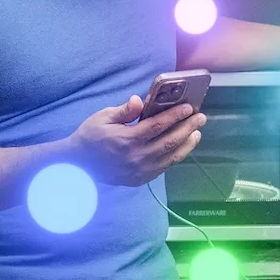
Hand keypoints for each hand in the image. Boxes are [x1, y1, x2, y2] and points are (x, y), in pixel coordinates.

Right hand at [68, 96, 204, 186]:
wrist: (78, 165)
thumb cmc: (90, 136)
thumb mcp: (102, 117)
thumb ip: (124, 110)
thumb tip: (139, 100)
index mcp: (127, 139)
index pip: (158, 125)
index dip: (175, 116)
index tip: (189, 108)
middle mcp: (136, 157)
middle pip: (169, 141)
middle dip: (187, 128)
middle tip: (200, 118)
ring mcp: (139, 170)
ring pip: (170, 157)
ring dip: (186, 145)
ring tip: (197, 133)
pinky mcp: (139, 179)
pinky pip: (163, 168)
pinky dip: (175, 157)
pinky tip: (182, 148)